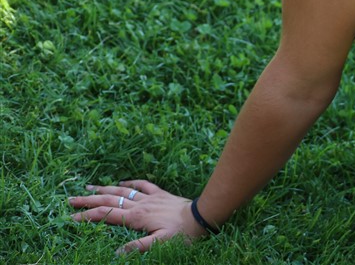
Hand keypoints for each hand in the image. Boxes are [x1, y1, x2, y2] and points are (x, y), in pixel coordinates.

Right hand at [68, 179, 207, 252]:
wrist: (202, 216)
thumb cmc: (183, 234)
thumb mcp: (160, 244)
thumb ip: (138, 248)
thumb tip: (116, 254)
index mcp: (136, 217)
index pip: (105, 215)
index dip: (86, 216)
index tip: (70, 217)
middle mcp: (140, 204)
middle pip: (109, 200)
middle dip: (88, 200)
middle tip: (70, 199)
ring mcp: (150, 197)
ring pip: (122, 190)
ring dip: (104, 188)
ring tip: (89, 187)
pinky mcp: (161, 194)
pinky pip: (143, 184)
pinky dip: (130, 182)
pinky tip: (123, 181)